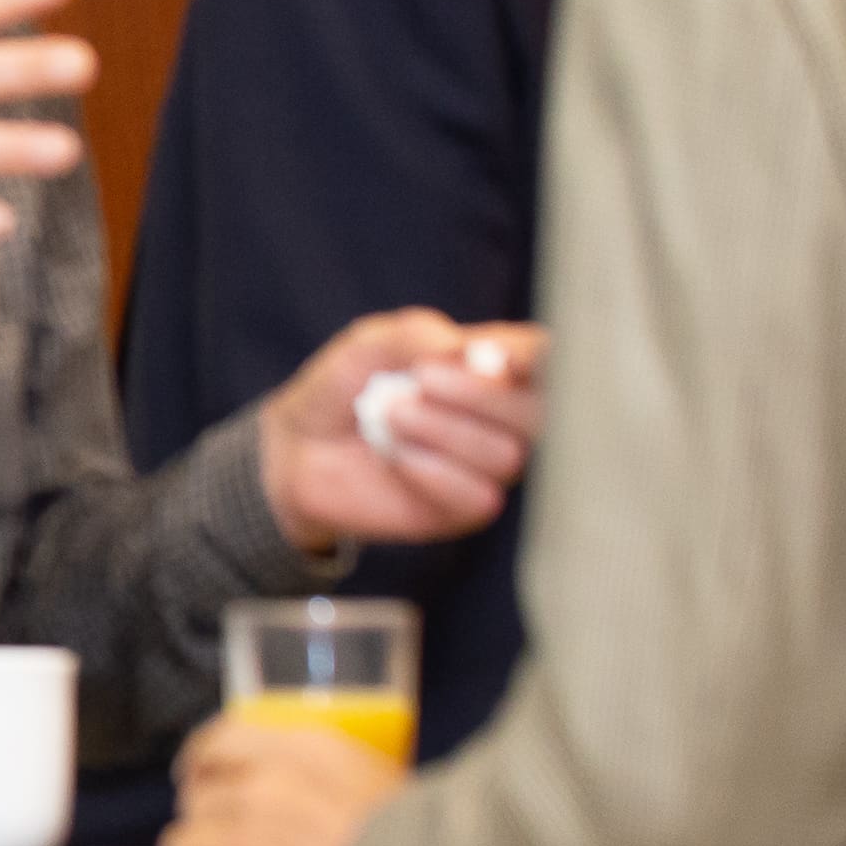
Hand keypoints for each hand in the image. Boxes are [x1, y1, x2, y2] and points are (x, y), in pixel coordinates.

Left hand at [162, 713, 405, 845]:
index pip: (218, 742)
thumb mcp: (371, 778)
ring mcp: (236, 841)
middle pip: (196, 802)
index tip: (194, 778)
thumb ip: (315, 771)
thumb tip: (272, 781)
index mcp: (298, 753)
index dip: (200, 764)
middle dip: (213, 827)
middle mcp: (259, 788)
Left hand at [259, 312, 546, 552]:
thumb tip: (476, 349)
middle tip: (423, 378)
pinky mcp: (464, 509)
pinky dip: (432, 473)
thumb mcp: (370, 345)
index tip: (487, 351)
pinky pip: (477, 497)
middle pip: (540, 413)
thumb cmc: (345, 387)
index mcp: (498, 368)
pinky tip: (395, 456)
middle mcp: (506, 419)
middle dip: (483, 395)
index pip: (548, 361)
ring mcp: (490, 467)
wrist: (298, 448)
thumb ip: (420, 336)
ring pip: (508, 456)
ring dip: (443, 431)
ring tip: (391, 414)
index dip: (531, 358)